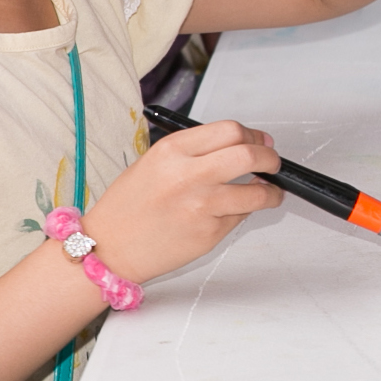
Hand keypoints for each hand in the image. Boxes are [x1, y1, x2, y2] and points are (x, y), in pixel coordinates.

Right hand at [80, 119, 282, 281]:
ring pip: (257, 192)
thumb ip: (195, 151)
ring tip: (270, 192)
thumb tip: (240, 144)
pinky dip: (245, 212)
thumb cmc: (127, 207)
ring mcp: (201, 206)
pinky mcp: (209, 233)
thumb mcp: (153, 163)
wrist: (108, 250)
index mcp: (172, 151)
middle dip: (270, 157)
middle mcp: (188, 175)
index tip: (260, 141)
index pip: (230, 130)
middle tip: (272, 163)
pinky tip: (236, 211)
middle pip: (249, 154)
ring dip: (271, 191)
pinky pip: (241, 217)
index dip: (253, 135)